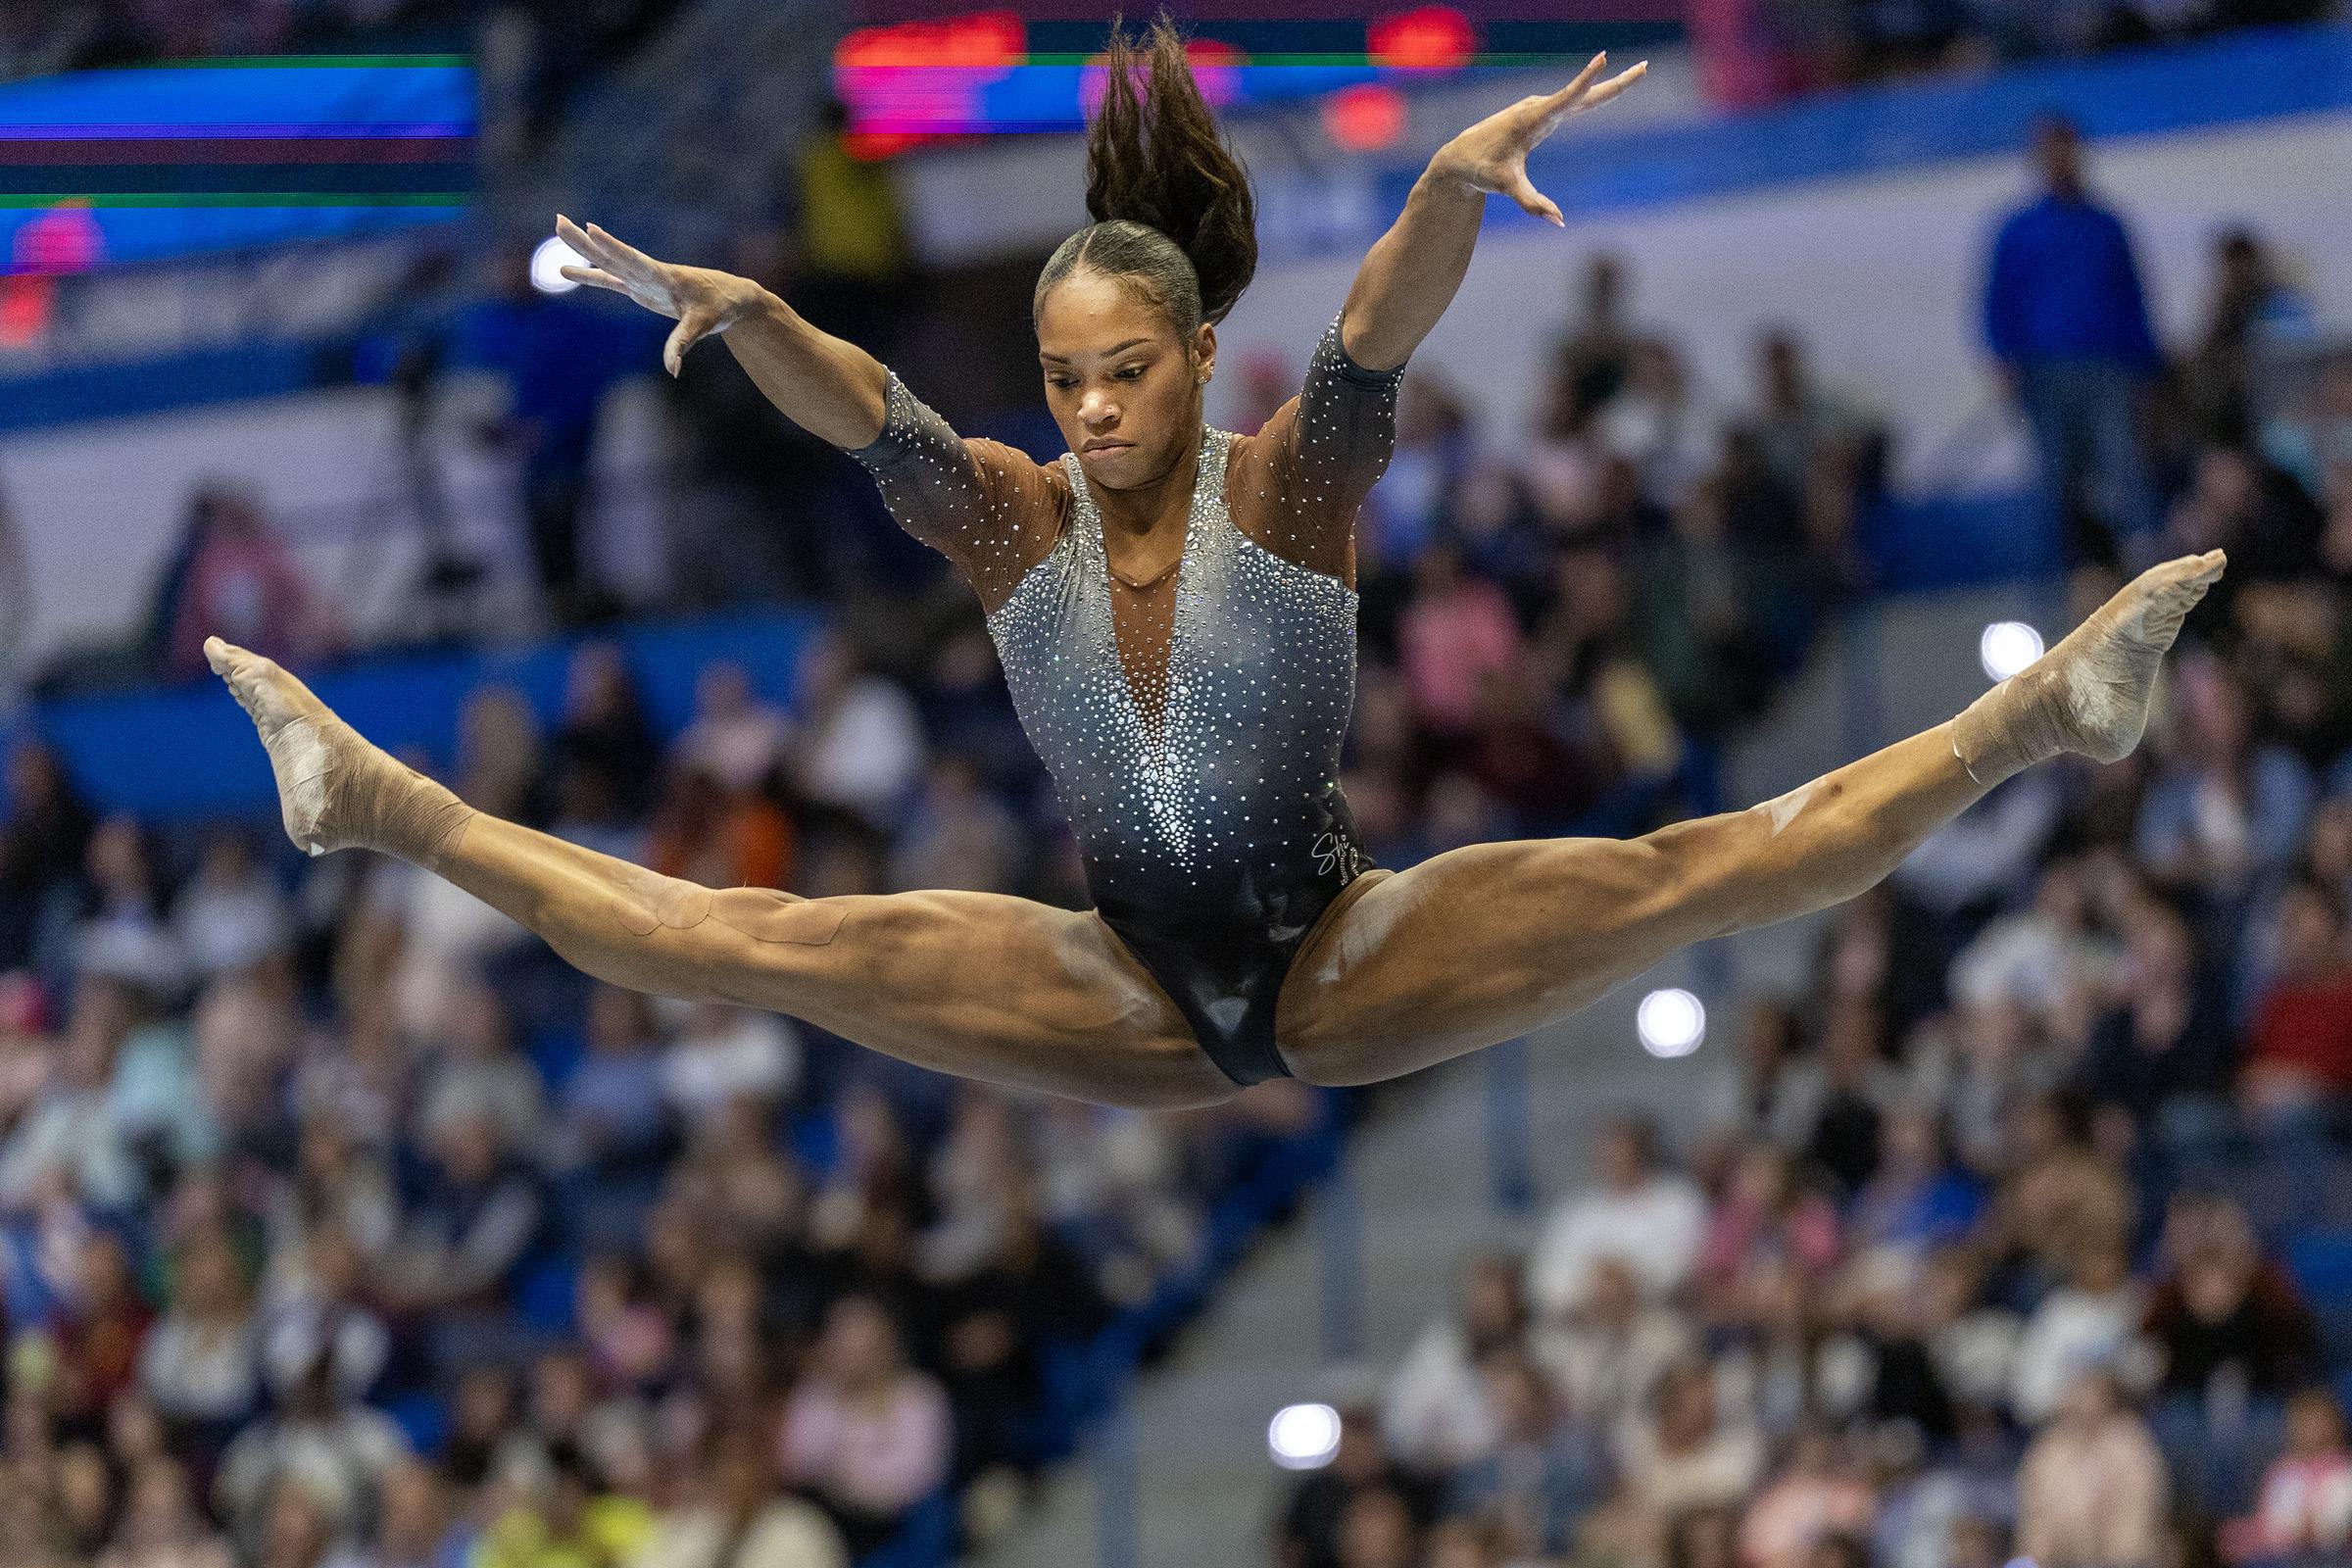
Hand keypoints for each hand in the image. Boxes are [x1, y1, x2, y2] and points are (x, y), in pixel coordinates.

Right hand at [554, 213, 763, 375]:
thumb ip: (683, 344)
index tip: (591, 229)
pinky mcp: (640, 288)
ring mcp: (642, 279)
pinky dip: (589, 275)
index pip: (635, 260)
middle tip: (558, 220)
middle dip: (585, 240)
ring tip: (559, 228)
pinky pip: (610, 280)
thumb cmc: (718, 307)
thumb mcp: (704, 325)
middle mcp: (649, 273)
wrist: (729, 297)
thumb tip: (672, 370)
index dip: (613, 247)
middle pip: (612, 255)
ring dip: (583, 248)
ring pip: (608, 261)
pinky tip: (566, 271)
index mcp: (664, 276)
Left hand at [1428, 53, 1645, 225]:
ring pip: (1583, 96)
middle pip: (1585, 93)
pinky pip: (1575, 102)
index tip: (1602, 59)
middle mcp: (1540, 107)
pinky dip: (1595, 93)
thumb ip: (1533, 205)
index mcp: (1533, 119)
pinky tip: (1608, 88)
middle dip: (1616, 80)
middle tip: (1646, 65)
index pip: (1567, 98)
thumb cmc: (1482, 170)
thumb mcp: (1506, 188)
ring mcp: (1542, 108)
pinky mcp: (1542, 114)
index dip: (1586, 80)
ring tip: (1640, 72)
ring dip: (1611, 84)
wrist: (1461, 156)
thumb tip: (1560, 221)